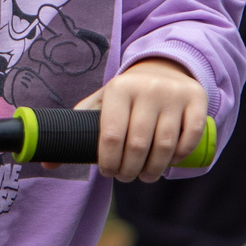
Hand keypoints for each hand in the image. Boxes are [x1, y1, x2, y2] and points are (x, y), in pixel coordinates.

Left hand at [74, 58, 208, 183]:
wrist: (163, 68)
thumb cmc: (125, 97)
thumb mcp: (100, 104)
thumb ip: (76, 129)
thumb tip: (48, 163)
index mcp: (119, 88)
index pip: (111, 136)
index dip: (109, 162)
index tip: (108, 172)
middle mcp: (147, 88)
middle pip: (138, 145)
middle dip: (129, 170)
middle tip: (126, 176)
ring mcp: (174, 94)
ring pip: (165, 146)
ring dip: (154, 169)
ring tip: (145, 175)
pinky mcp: (196, 100)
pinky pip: (190, 138)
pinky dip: (180, 156)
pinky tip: (170, 161)